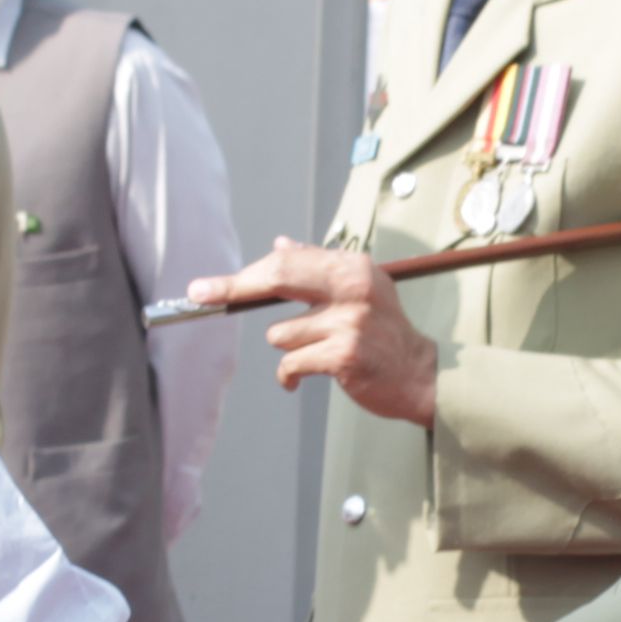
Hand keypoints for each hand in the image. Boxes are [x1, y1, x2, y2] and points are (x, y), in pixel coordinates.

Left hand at [190, 237, 437, 427]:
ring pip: (280, 333)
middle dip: (233, 288)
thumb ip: (319, 265)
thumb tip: (280, 243)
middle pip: (277, 278)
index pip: (287, 260)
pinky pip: (290, 363)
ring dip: (289, 348)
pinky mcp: (344, 356)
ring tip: (316, 353)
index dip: (245, 272)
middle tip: (199, 294)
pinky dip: (290, 375)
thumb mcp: (361, 289)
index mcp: (352, 267)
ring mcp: (349, 323)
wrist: (420, 375)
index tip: (210, 284)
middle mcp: (352, 288)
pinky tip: (303, 378)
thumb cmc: (386, 333)